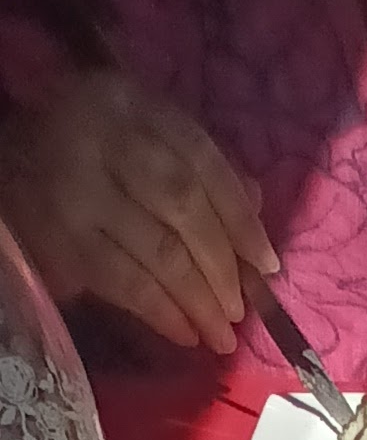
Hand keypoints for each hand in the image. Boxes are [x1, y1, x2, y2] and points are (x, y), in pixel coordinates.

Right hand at [0, 69, 278, 353]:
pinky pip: (124, 281)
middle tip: (241, 309)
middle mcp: (104, 139)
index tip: (267, 262)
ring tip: (220, 334)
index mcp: (130, 104)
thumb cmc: (82, 153)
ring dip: (197, 299)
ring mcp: (79, 191)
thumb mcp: (135, 139)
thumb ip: (192, 165)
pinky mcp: (61, 239)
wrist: (4, 166)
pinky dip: (160, 312)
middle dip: (221, 264)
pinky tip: (184, 333)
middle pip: (183, 205)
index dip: (239, 214)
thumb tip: (256, 207)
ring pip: (158, 250)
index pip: (200, 158)